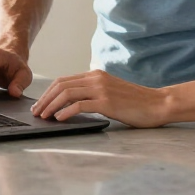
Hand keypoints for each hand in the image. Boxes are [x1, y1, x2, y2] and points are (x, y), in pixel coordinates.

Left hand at [30, 69, 169, 127]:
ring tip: (43, 117)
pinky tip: (59, 119)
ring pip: (67, 94)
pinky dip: (66, 111)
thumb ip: (94, 93)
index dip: (48, 93)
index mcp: (96, 75)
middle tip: (36, 113)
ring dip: (51, 106)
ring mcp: (102, 89)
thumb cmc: (136, 103)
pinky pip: (80, 104)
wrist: (158, 104)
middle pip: (61, 86)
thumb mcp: (111, 93)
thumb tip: (71, 104)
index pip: (64, 81)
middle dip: (45, 100)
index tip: (39, 105)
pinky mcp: (107, 102)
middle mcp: (96, 79)